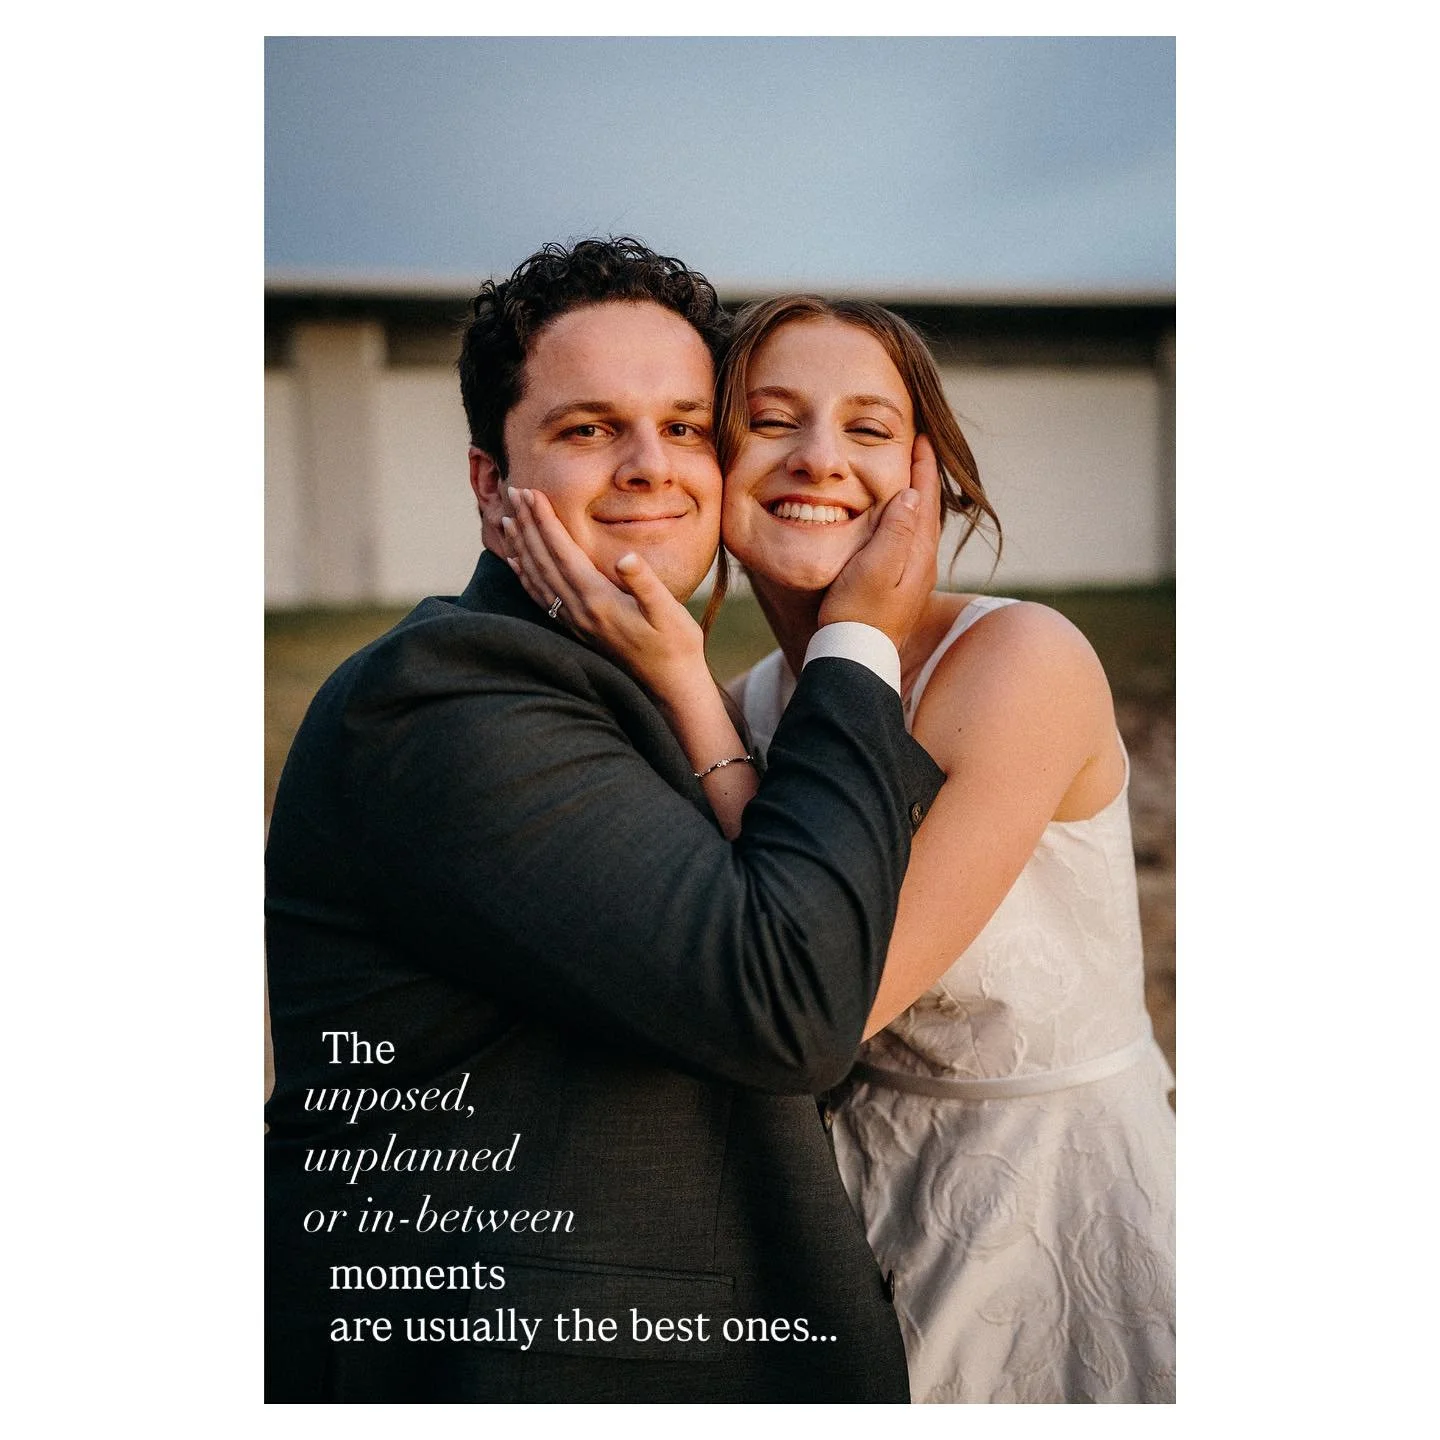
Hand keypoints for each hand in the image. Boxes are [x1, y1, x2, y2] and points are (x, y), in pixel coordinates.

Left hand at [501, 488, 709, 706]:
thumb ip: (646, 583)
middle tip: (515, 491)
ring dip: (520, 547)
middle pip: (543, 560)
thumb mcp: (668, 611)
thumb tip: (627, 558)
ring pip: (536, 578)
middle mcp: (579, 611)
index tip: (531, 492)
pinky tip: (516, 563)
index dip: (545, 520)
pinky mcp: (577, 629)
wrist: (669, 685)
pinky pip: (541, 598)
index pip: (563, 552)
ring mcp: (575, 622)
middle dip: (527, 524)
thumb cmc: (675, 645)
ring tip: (507, 520)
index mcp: (598, 600)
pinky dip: (524, 577)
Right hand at [818, 433, 940, 647]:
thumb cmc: (857, 614)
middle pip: (927, 509)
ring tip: (907, 476)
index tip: (920, 436)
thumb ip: (895, 532)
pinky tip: (894, 524)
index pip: (925, 498)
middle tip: (917, 448)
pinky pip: (908, 542)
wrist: (855, 659)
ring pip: (919, 526)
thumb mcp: (874, 569)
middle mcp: (922, 564)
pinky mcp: (899, 589)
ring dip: (915, 499)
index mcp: (918, 553)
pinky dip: (904, 521)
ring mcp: (913, 578)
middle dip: (923, 477)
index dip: (922, 466)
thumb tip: (911, 494)